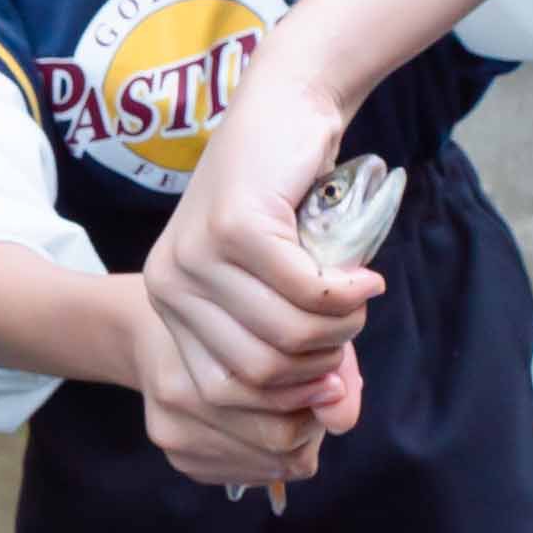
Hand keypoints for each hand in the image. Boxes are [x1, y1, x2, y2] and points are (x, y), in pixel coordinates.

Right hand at [119, 279, 358, 490]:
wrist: (159, 335)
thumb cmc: (236, 320)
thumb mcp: (291, 323)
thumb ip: (330, 364)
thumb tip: (343, 422)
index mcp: (199, 343)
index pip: (289, 393)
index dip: (322, 392)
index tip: (327, 374)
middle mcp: (178, 393)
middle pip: (280, 441)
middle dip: (310, 421)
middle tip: (314, 396)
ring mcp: (172, 431)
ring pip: (271, 465)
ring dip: (293, 443)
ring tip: (290, 411)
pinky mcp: (177, 457)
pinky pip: (249, 476)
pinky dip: (268, 457)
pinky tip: (261, 428)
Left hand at [143, 81, 379, 421]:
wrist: (286, 111)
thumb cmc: (291, 207)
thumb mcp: (293, 292)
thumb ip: (314, 359)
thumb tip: (340, 421)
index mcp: (168, 305)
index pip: (220, 393)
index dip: (284, 401)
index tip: (330, 380)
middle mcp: (169, 283)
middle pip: (256, 373)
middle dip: (319, 363)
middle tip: (349, 326)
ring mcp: (196, 255)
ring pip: (283, 336)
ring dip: (339, 327)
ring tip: (356, 296)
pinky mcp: (235, 227)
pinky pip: (304, 293)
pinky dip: (347, 293)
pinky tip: (364, 277)